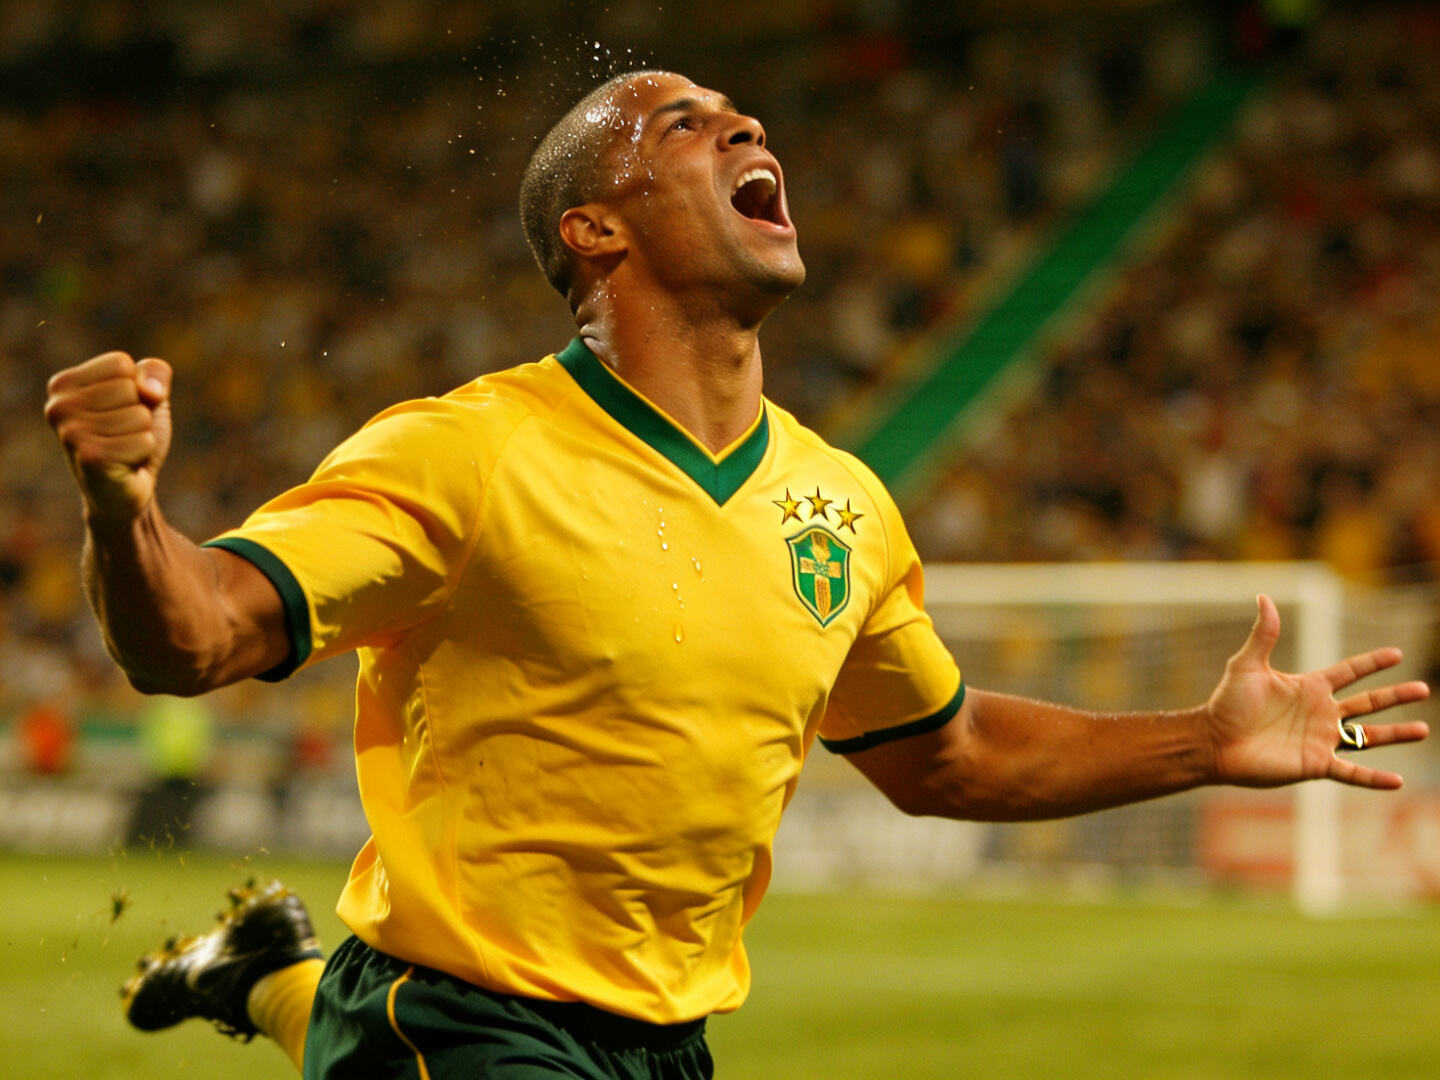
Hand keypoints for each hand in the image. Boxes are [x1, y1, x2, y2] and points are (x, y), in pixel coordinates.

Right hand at [44, 351, 172, 523]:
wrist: (126, 489)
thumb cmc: (132, 436)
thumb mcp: (148, 395)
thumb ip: (154, 372)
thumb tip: (149, 391)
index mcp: (63, 385)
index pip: (120, 364)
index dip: (135, 388)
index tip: (120, 410)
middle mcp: (58, 407)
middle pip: (130, 389)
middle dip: (139, 413)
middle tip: (121, 435)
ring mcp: (71, 433)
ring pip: (139, 415)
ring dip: (141, 435)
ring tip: (122, 449)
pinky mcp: (90, 457)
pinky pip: (144, 440)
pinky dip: (144, 452)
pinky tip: (125, 464)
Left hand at [1207, 594, 1428, 789]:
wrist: (1214, 740)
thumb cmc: (1227, 703)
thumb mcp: (1246, 665)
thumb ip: (1262, 635)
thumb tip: (1263, 597)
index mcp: (1309, 688)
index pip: (1349, 672)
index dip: (1372, 663)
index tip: (1397, 654)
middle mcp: (1320, 713)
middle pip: (1368, 703)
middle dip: (1395, 696)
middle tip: (1423, 689)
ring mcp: (1320, 739)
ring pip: (1368, 737)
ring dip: (1395, 734)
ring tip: (1423, 729)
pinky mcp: (1315, 764)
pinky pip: (1351, 772)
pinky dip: (1373, 778)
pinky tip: (1397, 781)